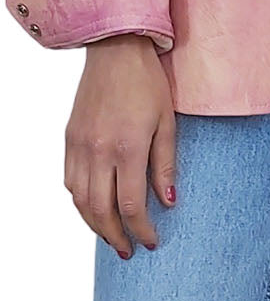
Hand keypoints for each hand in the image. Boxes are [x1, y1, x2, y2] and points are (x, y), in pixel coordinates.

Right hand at [64, 35, 176, 257]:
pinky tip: (94, 207)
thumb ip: (165, 165)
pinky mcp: (70, 138)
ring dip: (95, 224)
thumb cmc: (147, 83)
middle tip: (129, 250)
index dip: (141, 229)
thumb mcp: (167, 123)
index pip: (131, 205)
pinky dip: (80, 201)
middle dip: (116, 236)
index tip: (151, 241)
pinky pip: (70, 180)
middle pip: (101, 210)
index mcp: (127, 147)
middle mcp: (98, 150)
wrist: (115, 50)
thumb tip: (168, 202)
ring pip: (80, 200)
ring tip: (112, 236)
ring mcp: (79, 145)